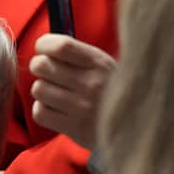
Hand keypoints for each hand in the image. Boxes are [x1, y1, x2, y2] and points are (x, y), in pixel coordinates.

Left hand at [28, 34, 116, 149]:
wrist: (135, 126)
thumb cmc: (111, 91)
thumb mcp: (105, 66)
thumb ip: (78, 55)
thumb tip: (45, 45)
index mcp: (99, 63)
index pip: (61, 46)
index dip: (44, 45)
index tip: (42, 48)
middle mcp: (90, 83)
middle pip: (42, 66)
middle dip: (39, 67)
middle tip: (47, 72)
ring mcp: (81, 107)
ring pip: (38, 89)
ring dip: (42, 90)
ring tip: (54, 93)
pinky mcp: (74, 128)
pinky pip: (39, 112)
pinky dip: (42, 110)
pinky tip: (54, 109)